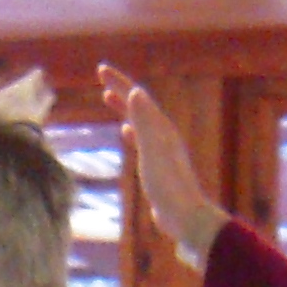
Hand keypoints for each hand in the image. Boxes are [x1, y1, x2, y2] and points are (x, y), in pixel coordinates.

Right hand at [100, 65, 224, 265]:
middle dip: (121, 90)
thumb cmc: (168, 186)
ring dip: (125, 108)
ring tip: (109, 99)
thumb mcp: (152, 151)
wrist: (185, 217)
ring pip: (140, 121)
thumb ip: (144, 122)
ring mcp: (162, 150)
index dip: (120, 82)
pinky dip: (132, 130)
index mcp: (161, 130)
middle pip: (140, 106)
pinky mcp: (158, 166)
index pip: (138, 98)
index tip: (101, 70)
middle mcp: (163, 136)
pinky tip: (126, 132)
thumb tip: (135, 91)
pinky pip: (142, 139)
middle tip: (102, 78)